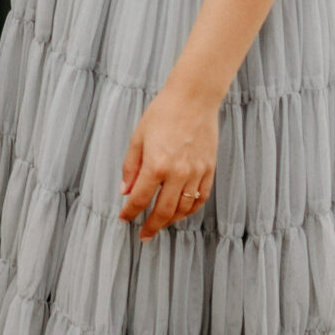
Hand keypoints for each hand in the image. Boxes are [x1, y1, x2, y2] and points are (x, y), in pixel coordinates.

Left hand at [118, 85, 217, 239]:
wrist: (193, 99)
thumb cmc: (162, 114)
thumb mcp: (138, 138)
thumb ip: (131, 168)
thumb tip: (125, 192)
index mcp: (156, 165)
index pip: (141, 199)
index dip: (131, 213)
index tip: (124, 219)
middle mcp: (178, 173)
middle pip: (164, 211)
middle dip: (152, 226)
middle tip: (144, 235)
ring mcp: (197, 173)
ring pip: (185, 209)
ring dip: (171, 220)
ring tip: (160, 224)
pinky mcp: (210, 170)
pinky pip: (201, 198)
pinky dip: (191, 210)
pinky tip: (181, 212)